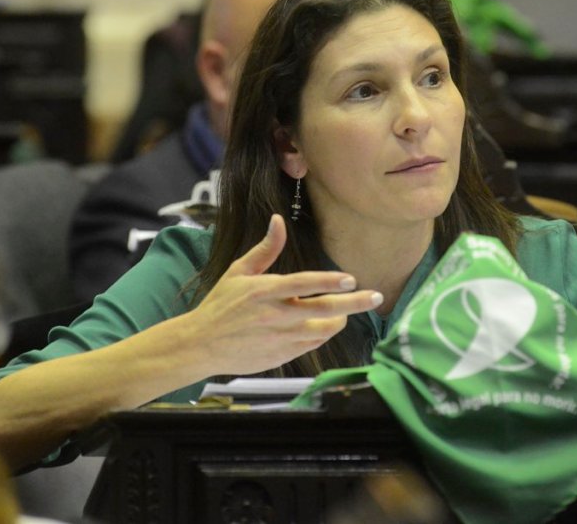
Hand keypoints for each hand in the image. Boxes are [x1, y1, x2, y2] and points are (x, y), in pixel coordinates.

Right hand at [185, 214, 382, 375]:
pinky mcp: (281, 356)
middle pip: (323, 311)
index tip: (351, 279)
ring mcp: (280, 339)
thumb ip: (265, 249)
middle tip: (375, 297)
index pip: (304, 284)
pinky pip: (312, 346)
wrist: (201, 345)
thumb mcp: (239, 271)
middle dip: (353, 304)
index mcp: (265, 291)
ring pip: (323, 331)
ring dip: (340, 320)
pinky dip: (323, 335)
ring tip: (347, 312)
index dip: (330, 282)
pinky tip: (325, 326)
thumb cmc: (221, 305)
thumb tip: (278, 220)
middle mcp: (275, 316)